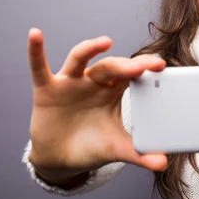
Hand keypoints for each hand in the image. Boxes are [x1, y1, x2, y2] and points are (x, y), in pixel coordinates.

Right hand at [26, 28, 167, 178]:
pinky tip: (35, 35)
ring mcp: (70, 82)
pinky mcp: (47, 89)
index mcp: (114, 90)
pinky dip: (36, 51)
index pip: (132, 74)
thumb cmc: (92, 145)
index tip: (161, 66)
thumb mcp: (116, 148)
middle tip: (142, 66)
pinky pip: (39, 67)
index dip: (145, 68)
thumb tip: (163, 163)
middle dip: (126, 65)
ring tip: (104, 42)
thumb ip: (140, 153)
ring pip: (80, 59)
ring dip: (91, 49)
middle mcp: (94, 80)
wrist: (61, 158)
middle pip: (110, 66)